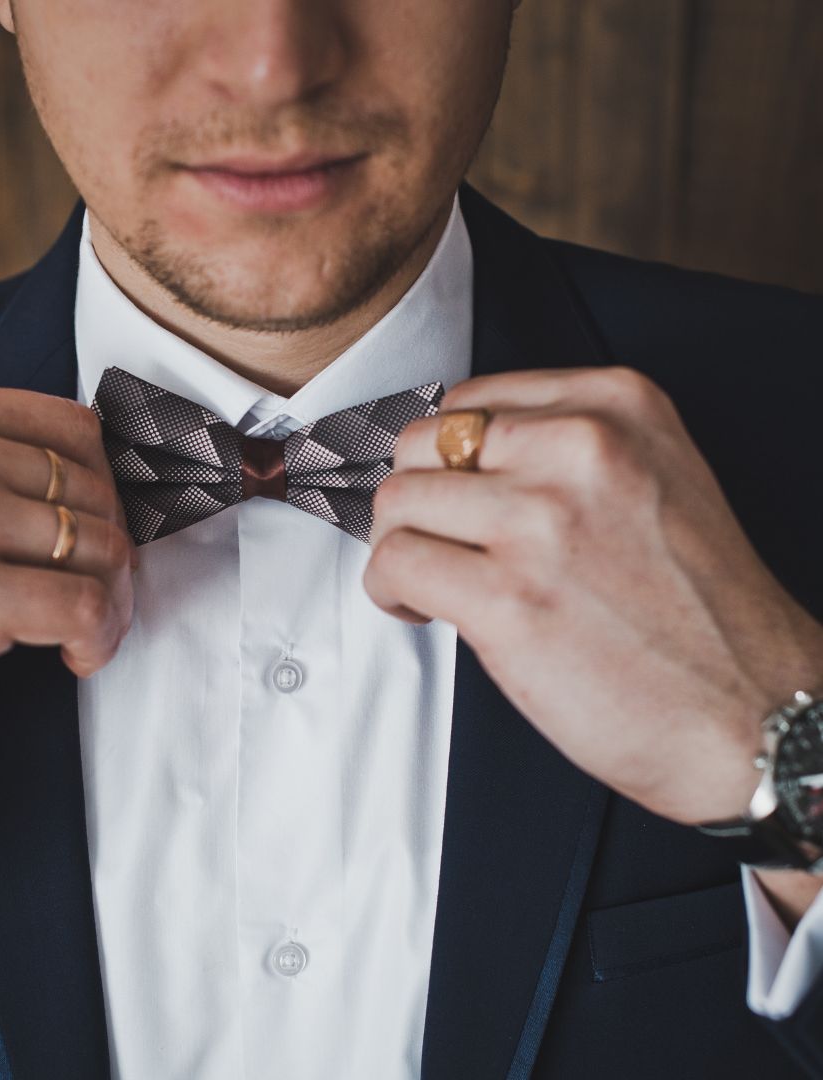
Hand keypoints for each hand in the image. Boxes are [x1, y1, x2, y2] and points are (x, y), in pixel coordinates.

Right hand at [0, 380, 135, 838]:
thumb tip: (99, 482)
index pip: (73, 428)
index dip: (106, 491)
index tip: (94, 539)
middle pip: (96, 490)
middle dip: (112, 553)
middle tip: (93, 599)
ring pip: (104, 546)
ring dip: (113, 601)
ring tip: (82, 635)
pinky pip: (88, 606)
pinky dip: (100, 638)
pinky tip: (73, 659)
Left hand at [365, 366, 822, 825]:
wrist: (755, 711)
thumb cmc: (701, 612)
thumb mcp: (654, 479)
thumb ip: (562, 452)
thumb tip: (457, 467)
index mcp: (618, 406)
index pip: (468, 402)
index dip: (443, 459)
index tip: (450, 496)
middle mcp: (582, 449)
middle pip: (421, 445)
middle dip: (415, 499)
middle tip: (435, 541)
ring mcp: (544, 521)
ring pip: (397, 501)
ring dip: (398, 546)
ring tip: (433, 580)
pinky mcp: (510, 598)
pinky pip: (394, 562)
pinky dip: (389, 589)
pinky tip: (422, 608)